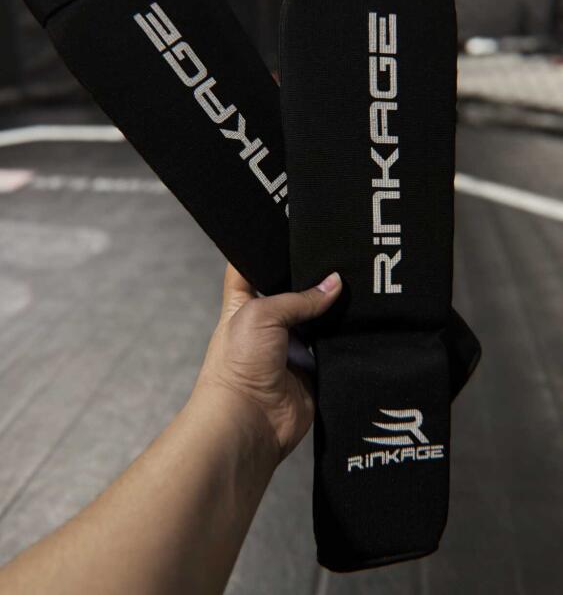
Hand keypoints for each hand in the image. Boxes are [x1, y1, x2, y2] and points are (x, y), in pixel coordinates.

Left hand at [195, 264, 341, 462]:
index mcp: (244, 304)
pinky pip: (335, 348)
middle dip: (314, 280)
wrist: (249, 421)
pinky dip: (345, 339)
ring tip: (355, 288)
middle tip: (337, 261)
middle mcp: (268, 324)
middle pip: (295, 292)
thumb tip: (335, 284)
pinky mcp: (314, 370)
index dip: (269, 250)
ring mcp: (292, 347)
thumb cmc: (236, 367)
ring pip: (320, 319)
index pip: (254, 268)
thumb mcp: (261, 314)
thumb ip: (299, 298)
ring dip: (333, 311)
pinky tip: (358, 323)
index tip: (292, 234)